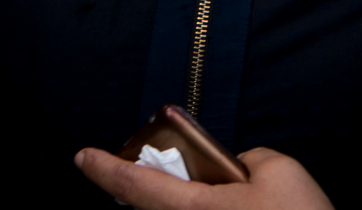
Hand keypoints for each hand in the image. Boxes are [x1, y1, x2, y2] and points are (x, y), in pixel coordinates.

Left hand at [73, 148, 333, 209]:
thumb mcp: (279, 168)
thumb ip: (245, 158)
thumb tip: (235, 170)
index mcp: (196, 209)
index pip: (135, 184)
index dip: (104, 169)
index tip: (82, 157)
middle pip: (156, 209)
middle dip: (166, 188)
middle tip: (184, 170)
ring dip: (196, 202)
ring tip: (235, 193)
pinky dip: (218, 208)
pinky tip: (248, 205)